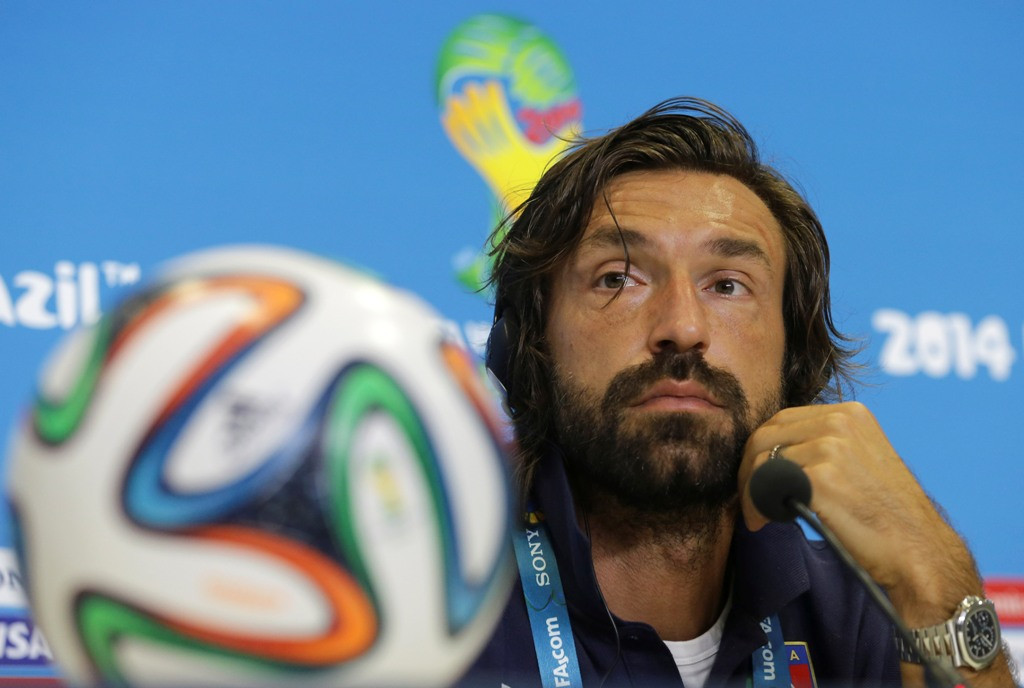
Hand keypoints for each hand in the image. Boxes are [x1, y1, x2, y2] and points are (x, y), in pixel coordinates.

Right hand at [441, 80, 574, 212]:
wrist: (537, 206)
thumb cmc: (544, 184)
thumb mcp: (553, 155)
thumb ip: (562, 138)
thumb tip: (577, 121)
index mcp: (514, 147)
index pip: (502, 120)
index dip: (496, 103)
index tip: (493, 84)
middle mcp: (500, 151)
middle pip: (486, 123)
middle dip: (478, 105)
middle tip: (470, 85)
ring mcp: (490, 159)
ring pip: (474, 133)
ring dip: (464, 116)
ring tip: (454, 98)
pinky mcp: (484, 167)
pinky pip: (467, 147)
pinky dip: (456, 133)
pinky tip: (447, 118)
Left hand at [739, 402, 975, 620]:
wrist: (917, 549)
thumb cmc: (885, 513)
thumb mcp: (859, 459)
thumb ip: (821, 445)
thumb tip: (769, 452)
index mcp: (849, 412)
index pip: (781, 421)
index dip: (760, 451)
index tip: (755, 478)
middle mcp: (840, 421)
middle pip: (765, 436)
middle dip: (748, 469)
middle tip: (748, 499)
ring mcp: (831, 448)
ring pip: (762, 461)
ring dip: (751, 491)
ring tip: (759, 515)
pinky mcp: (822, 478)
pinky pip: (768, 486)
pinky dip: (758, 506)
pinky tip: (764, 522)